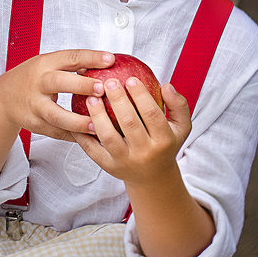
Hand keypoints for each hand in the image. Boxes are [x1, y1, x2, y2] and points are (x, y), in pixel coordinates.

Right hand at [0, 49, 114, 140]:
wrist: (4, 98)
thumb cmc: (33, 78)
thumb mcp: (48, 64)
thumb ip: (72, 65)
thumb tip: (107, 63)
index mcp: (44, 64)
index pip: (69, 58)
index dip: (90, 58)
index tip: (110, 59)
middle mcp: (38, 83)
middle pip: (59, 83)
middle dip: (81, 86)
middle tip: (102, 89)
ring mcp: (34, 105)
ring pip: (56, 116)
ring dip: (78, 121)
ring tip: (97, 125)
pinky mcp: (34, 124)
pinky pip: (56, 132)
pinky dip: (73, 136)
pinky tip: (89, 138)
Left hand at [71, 79, 191, 183]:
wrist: (153, 177)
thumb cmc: (165, 144)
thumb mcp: (181, 127)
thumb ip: (178, 105)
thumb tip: (166, 85)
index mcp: (164, 141)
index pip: (152, 114)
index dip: (141, 95)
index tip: (130, 78)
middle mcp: (144, 152)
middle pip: (129, 123)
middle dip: (118, 100)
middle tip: (108, 82)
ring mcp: (124, 161)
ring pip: (108, 136)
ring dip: (98, 115)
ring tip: (92, 97)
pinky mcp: (107, 166)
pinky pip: (92, 148)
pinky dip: (82, 133)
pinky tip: (77, 115)